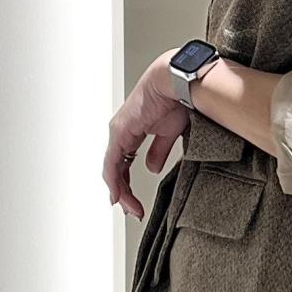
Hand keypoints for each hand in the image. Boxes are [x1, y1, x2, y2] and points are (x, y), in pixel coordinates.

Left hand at [105, 54, 190, 220]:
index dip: (127, 183)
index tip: (134, 201)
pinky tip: (118, 196)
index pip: (124, 163)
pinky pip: (112, 164)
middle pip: (116, 169)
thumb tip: (152, 169)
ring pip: (112, 170)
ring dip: (120, 192)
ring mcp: (119, 132)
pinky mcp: (120, 132)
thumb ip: (158, 151)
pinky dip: (114, 182)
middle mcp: (122, 132)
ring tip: (130, 209)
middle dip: (123, 192)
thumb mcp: (168, 133)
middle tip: (133, 210)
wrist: (179, 81)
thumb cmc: (178, 98)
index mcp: (133, 130)